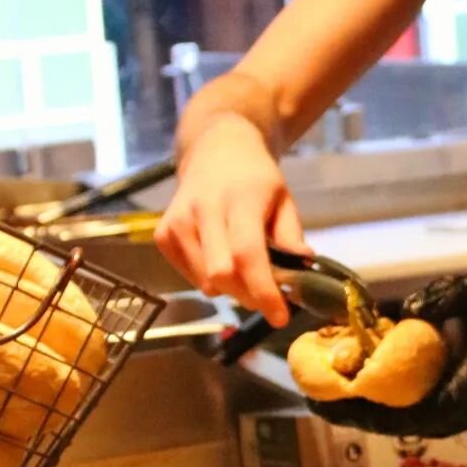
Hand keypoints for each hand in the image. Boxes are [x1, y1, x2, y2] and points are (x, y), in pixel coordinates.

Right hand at [155, 115, 305, 325]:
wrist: (216, 149)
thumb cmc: (256, 177)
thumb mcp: (283, 199)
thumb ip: (291, 236)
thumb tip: (303, 272)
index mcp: (239, 198)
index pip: (247, 254)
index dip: (264, 290)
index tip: (281, 317)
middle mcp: (203, 209)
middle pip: (222, 274)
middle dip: (249, 295)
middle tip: (268, 296)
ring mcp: (177, 222)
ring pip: (205, 281)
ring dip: (232, 290)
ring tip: (247, 274)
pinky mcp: (163, 234)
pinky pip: (189, 276)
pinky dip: (210, 280)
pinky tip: (222, 260)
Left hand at [306, 274, 466, 437]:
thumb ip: (444, 297)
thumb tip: (406, 311)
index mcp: (458, 395)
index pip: (400, 415)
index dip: (358, 412)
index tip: (324, 404)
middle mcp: (447, 410)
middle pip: (387, 420)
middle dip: (348, 409)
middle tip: (310, 394)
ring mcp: (442, 406)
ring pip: (390, 414)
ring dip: (356, 402)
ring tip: (320, 385)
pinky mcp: (438, 397)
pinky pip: (399, 404)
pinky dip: (372, 392)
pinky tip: (347, 375)